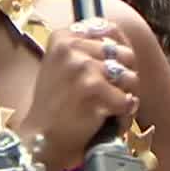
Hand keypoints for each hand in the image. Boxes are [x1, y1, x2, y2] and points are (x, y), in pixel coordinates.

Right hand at [22, 18, 140, 168]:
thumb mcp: (61, 66)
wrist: (38, 139)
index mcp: (63, 37)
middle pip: (126, 55)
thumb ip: (87, 50)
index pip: (111, 31)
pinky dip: (122, 115)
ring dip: (125, 97)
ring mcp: (82, 67)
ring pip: (130, 78)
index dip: (119, 54)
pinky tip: (106, 121)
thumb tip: (122, 42)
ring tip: (106, 109)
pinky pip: (128, 100)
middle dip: (124, 78)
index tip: (111, 71)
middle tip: (109, 95)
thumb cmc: (54, 106)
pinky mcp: (93, 89)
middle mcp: (71, 46)